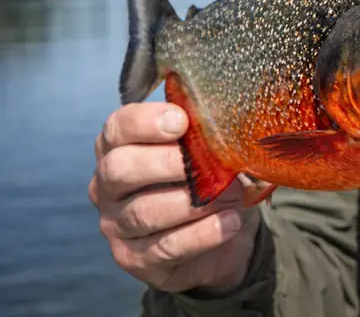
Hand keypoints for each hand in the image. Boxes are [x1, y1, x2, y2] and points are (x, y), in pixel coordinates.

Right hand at [88, 102, 260, 293]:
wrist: (223, 230)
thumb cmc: (208, 178)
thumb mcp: (206, 150)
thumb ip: (204, 134)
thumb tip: (225, 121)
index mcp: (119, 147)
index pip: (117, 128)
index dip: (145, 122)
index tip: (181, 121)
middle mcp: (108, 186)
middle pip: (119, 169)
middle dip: (163, 163)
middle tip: (201, 163)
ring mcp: (117, 225)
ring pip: (144, 212)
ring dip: (192, 203)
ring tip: (230, 195)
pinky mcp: (136, 259)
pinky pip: (166, 246)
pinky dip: (203, 233)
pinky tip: (230, 221)